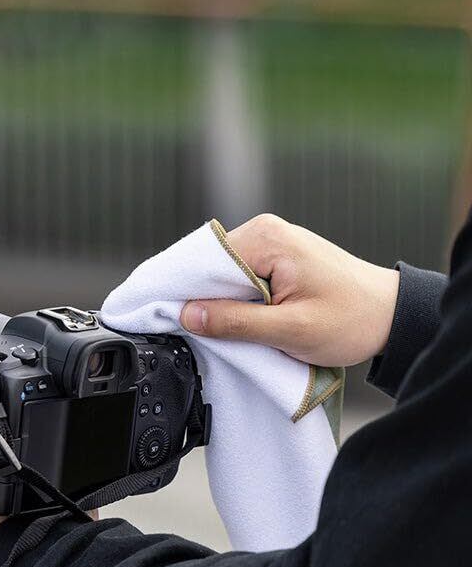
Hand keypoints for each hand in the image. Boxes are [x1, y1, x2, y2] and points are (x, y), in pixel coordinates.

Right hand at [180, 214, 399, 366]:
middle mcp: (265, 231)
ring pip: (223, 277)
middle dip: (206, 302)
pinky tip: (245, 321)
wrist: (390, 315)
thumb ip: (236, 322)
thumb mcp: (290, 330)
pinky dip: (237, 302)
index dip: (187, 295)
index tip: (176, 324)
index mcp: (267, 239)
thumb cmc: (351, 320)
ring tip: (235, 331)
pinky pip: (240, 279)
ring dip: (223, 304)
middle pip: (210, 268)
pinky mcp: (275, 258)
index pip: (204, 263)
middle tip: (210, 335)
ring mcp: (270, 242)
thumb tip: (187, 314)